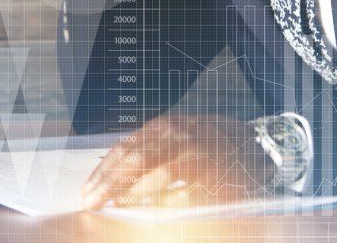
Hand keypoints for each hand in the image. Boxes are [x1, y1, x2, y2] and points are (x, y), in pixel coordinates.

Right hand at [80, 114, 273, 209]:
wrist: (248, 141)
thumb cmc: (234, 176)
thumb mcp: (217, 198)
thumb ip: (180, 204)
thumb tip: (146, 214)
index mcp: (193, 155)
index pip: (152, 177)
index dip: (129, 194)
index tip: (109, 208)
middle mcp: (176, 135)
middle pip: (133, 158)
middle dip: (108, 182)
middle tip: (87, 201)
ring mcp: (167, 125)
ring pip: (127, 146)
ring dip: (105, 169)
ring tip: (87, 189)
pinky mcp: (161, 123)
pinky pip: (131, 138)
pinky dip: (114, 156)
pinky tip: (102, 172)